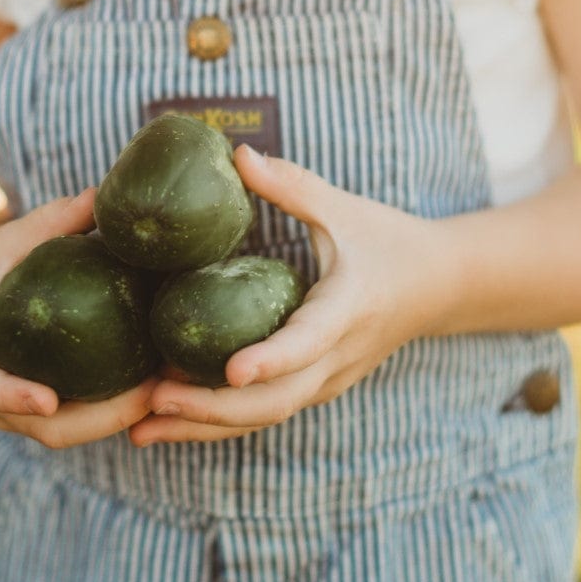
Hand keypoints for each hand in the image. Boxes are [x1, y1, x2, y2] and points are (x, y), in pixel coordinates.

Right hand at [0, 188, 157, 447]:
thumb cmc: (0, 259)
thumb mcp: (18, 235)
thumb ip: (54, 220)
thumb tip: (101, 195)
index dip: (10, 396)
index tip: (48, 400)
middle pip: (41, 427)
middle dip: (97, 420)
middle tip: (148, 394)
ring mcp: (21, 406)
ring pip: (68, 433)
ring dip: (117, 421)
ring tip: (167, 392)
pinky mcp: (51, 407)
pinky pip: (84, 421)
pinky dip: (120, 413)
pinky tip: (164, 389)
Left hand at [128, 147, 443, 445]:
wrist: (439, 286)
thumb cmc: (388, 240)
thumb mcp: (345, 208)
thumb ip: (291, 185)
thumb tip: (235, 154)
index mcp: (350, 308)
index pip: (310, 342)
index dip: (272, 359)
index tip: (230, 369)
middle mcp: (339, 357)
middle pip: (277, 401)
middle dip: (212, 408)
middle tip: (150, 400)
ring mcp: (329, 380)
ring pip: (267, 417)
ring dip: (205, 425)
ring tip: (141, 427)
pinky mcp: (317, 388)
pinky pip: (268, 412)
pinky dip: (221, 420)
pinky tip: (171, 417)